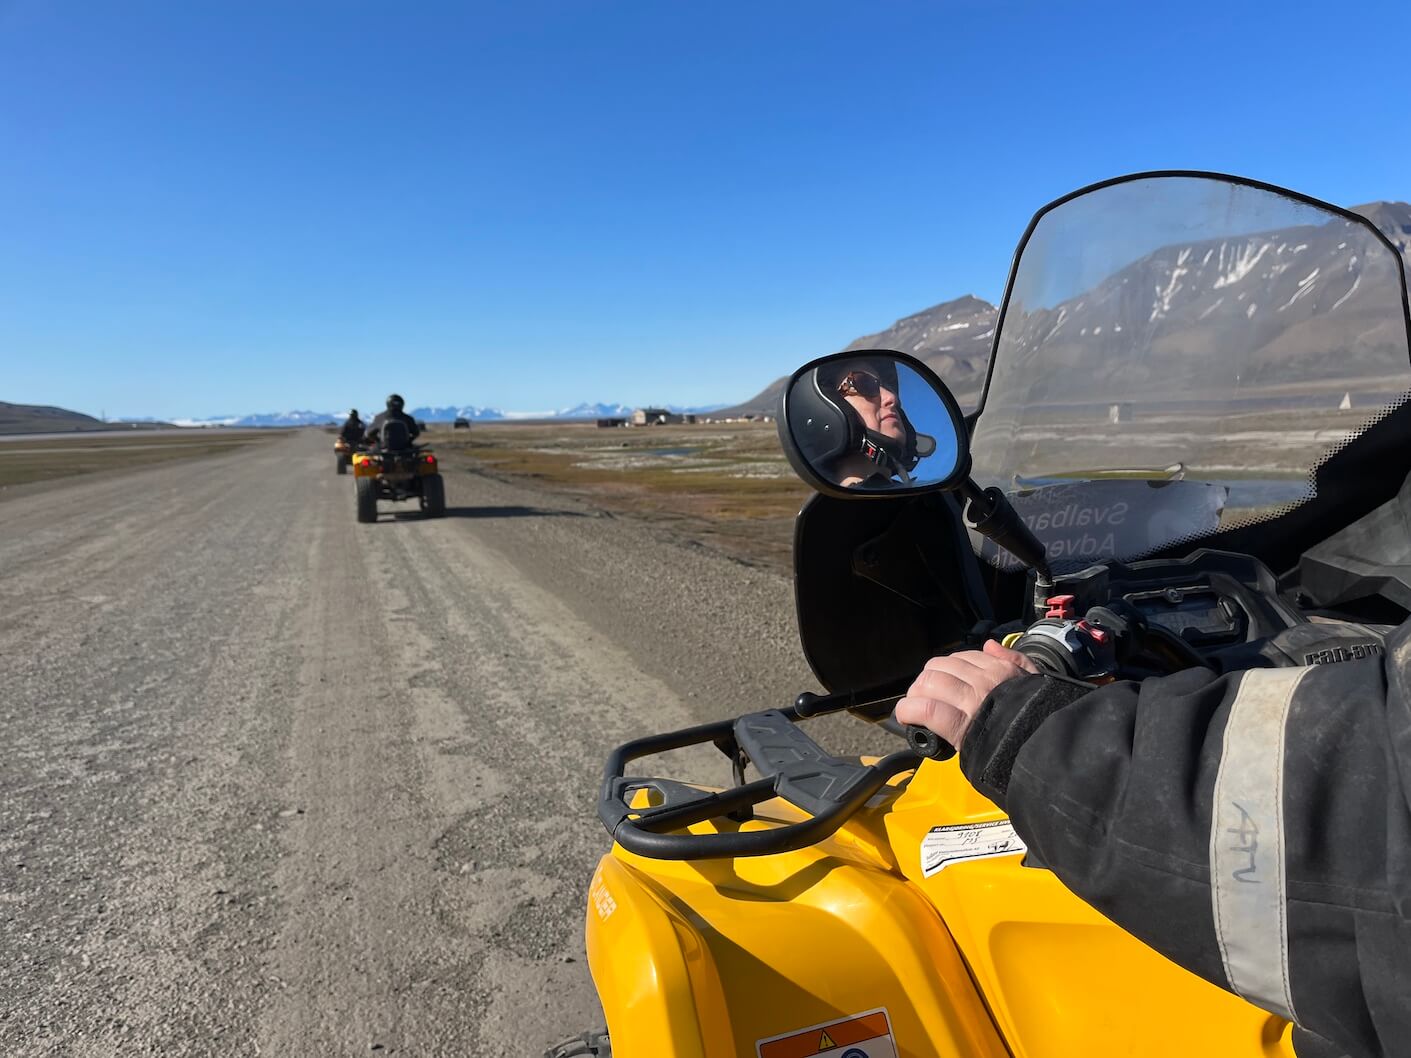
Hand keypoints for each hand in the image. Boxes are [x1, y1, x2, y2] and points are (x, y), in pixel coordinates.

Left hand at [896, 640, 1038, 749]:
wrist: (1046, 748)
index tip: (943, 682)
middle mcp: (983, 681)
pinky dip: (910, 712)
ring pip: (929, 684)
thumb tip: (990, 645)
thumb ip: (1014, 661)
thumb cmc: (1038, 719)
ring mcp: (971, 701)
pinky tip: (907, 717)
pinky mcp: (959, 725)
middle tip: (924, 695)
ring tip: (915, 707)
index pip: (960, 658)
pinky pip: (926, 709)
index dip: (945, 669)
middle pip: (937, 668)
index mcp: (999, 670)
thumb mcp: (1035, 681)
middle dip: (925, 681)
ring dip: (915, 695)